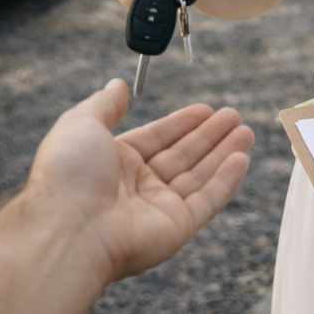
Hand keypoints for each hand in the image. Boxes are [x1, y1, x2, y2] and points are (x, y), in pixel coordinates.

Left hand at [24, 80, 253, 283]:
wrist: (68, 227)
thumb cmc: (68, 175)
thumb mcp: (81, 123)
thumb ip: (104, 104)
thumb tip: (118, 85)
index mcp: (114, 163)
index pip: (157, 138)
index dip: (183, 122)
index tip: (206, 109)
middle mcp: (137, 187)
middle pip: (183, 155)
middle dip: (210, 135)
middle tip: (234, 116)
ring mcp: (157, 208)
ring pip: (199, 176)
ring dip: (223, 153)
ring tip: (246, 131)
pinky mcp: (175, 227)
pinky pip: (207, 200)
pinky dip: (226, 180)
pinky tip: (241, 159)